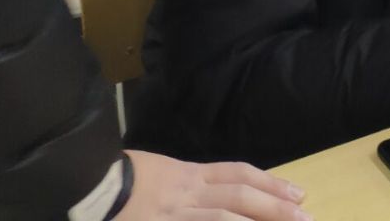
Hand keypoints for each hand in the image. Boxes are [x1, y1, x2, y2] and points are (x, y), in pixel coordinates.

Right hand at [121, 151, 309, 220]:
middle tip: (305, 216)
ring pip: (225, 217)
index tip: (297, 193)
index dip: (270, 183)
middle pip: (239, 195)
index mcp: (187, 174)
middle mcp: (187, 192)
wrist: (83, 181)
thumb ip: (186, 183)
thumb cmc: (117, 177)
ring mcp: (176, 214)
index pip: (237, 175)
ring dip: (259, 220)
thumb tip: (215, 193)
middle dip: (275, 206)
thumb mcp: (157, 172)